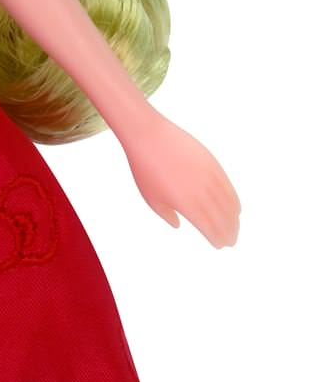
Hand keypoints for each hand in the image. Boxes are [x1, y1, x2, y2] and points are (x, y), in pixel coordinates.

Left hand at [122, 106, 240, 247]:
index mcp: (186, 204)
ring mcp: (209, 176)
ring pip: (229, 202)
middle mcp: (202, 191)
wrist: (149, 136)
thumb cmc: (145, 169)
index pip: (208, 227)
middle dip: (228, 231)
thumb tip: (178, 225)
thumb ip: (166, 215)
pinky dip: (234, 199)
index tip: (220, 245)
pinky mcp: (212, 163)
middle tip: (231, 242)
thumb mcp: (151, 197)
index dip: (216, 237)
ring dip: (233, 218)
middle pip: (222, 217)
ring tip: (235, 227)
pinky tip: (236, 208)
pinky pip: (228, 186)